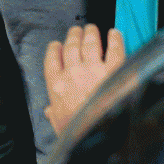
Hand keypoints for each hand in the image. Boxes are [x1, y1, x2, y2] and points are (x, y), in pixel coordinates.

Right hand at [43, 24, 125, 139]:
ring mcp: (93, 68)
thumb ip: (54, 115)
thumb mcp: (60, 126)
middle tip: (77, 31)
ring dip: (90, 34)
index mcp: (56, 86)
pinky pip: (114, 48)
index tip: (56, 45)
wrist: (101, 134)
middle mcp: (72, 73)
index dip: (54, 50)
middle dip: (73, 37)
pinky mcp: (114, 69)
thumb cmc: (79, 132)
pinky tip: (115, 33)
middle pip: (71, 48)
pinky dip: (115, 38)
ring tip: (91, 28)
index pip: (52, 61)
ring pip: (89, 44)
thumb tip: (49, 111)